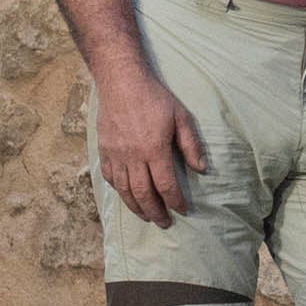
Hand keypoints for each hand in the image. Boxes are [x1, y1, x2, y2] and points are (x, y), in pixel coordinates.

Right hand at [95, 68, 211, 227]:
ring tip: (146, 216)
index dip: (175, 201)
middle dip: (155, 212)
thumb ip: (191, 145)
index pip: (165, 185)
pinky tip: (126, 196)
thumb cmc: (155, 98)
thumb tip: (202, 169)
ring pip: (124, 190)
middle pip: (143, 194)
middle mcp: (132, 157)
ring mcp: (115, 155)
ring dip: (136, 207)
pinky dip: (118, 191)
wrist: (121, 82)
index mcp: (154, 149)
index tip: (182, 210)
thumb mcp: (181, 117)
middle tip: (164, 223)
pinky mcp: (103, 151)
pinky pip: (109, 178)